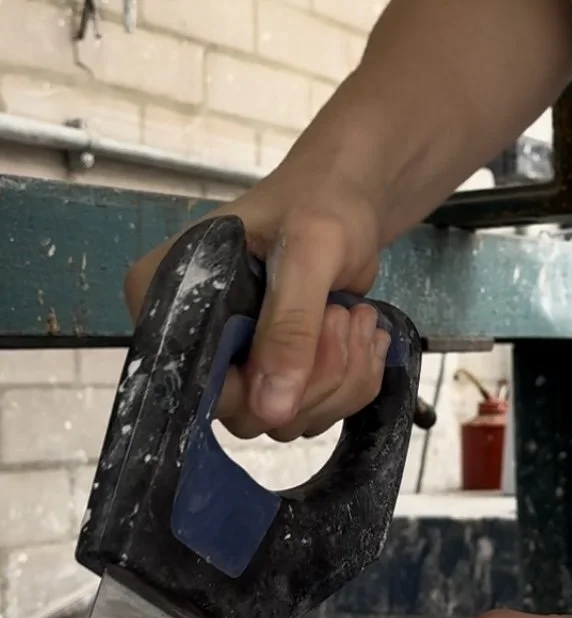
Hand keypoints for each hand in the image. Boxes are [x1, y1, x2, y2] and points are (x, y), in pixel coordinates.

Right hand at [123, 147, 390, 439]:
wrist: (348, 198)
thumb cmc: (318, 204)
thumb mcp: (308, 253)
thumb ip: (290, 326)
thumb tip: (272, 410)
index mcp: (165, 298)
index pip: (191, 382)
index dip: (256, 382)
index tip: (315, 330)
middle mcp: (189, 340)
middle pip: (245, 413)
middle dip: (314, 375)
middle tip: (344, 315)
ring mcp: (233, 363)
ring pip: (286, 419)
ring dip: (341, 376)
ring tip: (355, 315)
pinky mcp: (272, 374)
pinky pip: (313, 412)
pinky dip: (352, 380)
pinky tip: (361, 331)